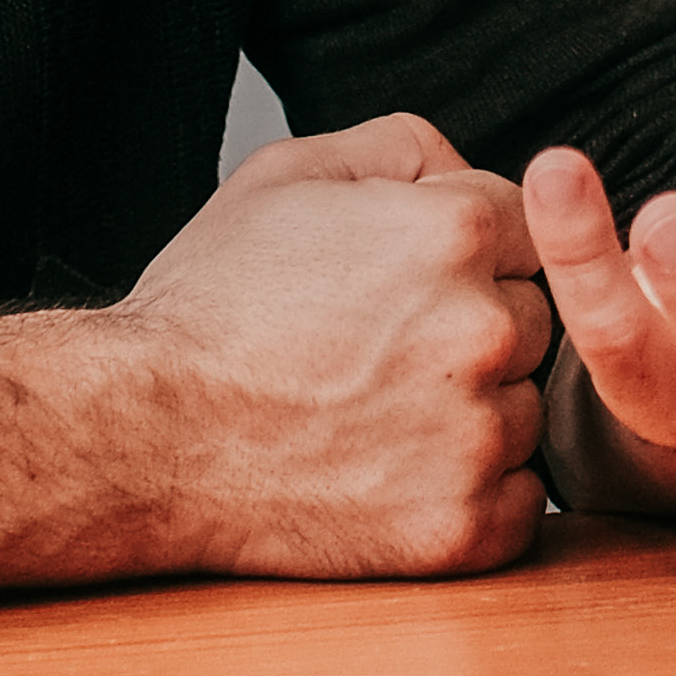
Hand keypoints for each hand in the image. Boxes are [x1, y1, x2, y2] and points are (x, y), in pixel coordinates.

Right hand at [113, 116, 554, 576]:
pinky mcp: (461, 527)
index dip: (463, 254)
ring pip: (524, 409)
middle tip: (380, 352)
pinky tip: (396, 472)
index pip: (526, 229)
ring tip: (375, 413)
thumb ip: (404, 148)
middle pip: (533, 319)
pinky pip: (520, 501)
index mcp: (454, 234)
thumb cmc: (209, 307)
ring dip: (473, 412)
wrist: (142, 436)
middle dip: (472, 329)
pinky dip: (474, 491)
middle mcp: (481, 331)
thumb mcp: (289, 174)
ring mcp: (474, 436)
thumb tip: (468, 169)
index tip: (400, 285)